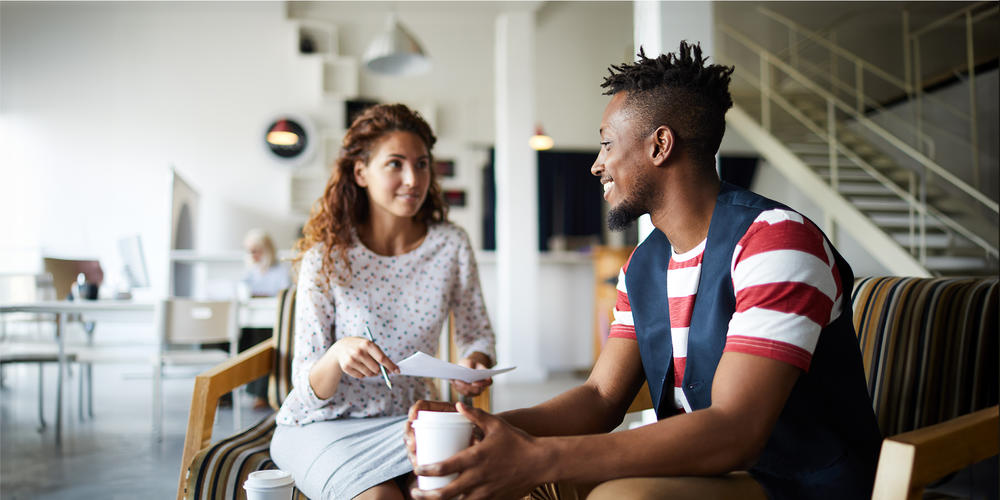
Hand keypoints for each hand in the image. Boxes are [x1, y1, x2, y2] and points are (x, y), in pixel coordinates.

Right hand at [328, 336, 398, 378]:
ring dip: (372, 373)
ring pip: (369, 374)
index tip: (397, 371)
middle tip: (380, 369)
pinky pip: (361, 376)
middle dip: (380, 370)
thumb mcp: (369, 345)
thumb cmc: (360, 346)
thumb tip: (390, 369)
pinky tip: (359, 366)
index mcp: (367, 344)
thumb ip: (379, 355)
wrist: (340, 348)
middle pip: (376, 369)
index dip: (391, 366)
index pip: (382, 358)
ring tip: (368, 365)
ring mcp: (351, 360)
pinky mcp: (346, 367)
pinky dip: (363, 374)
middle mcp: (359, 352)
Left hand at [411, 403, 548, 499]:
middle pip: (446, 493)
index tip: (416, 469)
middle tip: (415, 493)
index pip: (444, 467)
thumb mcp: (496, 424)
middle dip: (427, 495)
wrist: (541, 462)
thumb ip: (476, 415)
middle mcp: (478, 477)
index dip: (426, 470)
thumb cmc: (519, 442)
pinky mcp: (494, 499)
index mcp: (475, 458)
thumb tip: (458, 405)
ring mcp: (486, 492)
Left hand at [451, 355, 491, 396]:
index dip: (483, 384)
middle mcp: (483, 387)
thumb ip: (469, 364)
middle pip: (476, 390)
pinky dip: (456, 387)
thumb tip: (467, 370)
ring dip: (459, 387)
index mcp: (487, 378)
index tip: (473, 382)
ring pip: (468, 393)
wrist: (468, 367)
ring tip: (453, 380)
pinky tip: (451, 381)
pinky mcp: (467, 393)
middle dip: (466, 386)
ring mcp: (475, 392)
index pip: (488, 382)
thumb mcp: (470, 361)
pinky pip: (462, 392)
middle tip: (457, 380)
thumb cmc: (471, 363)